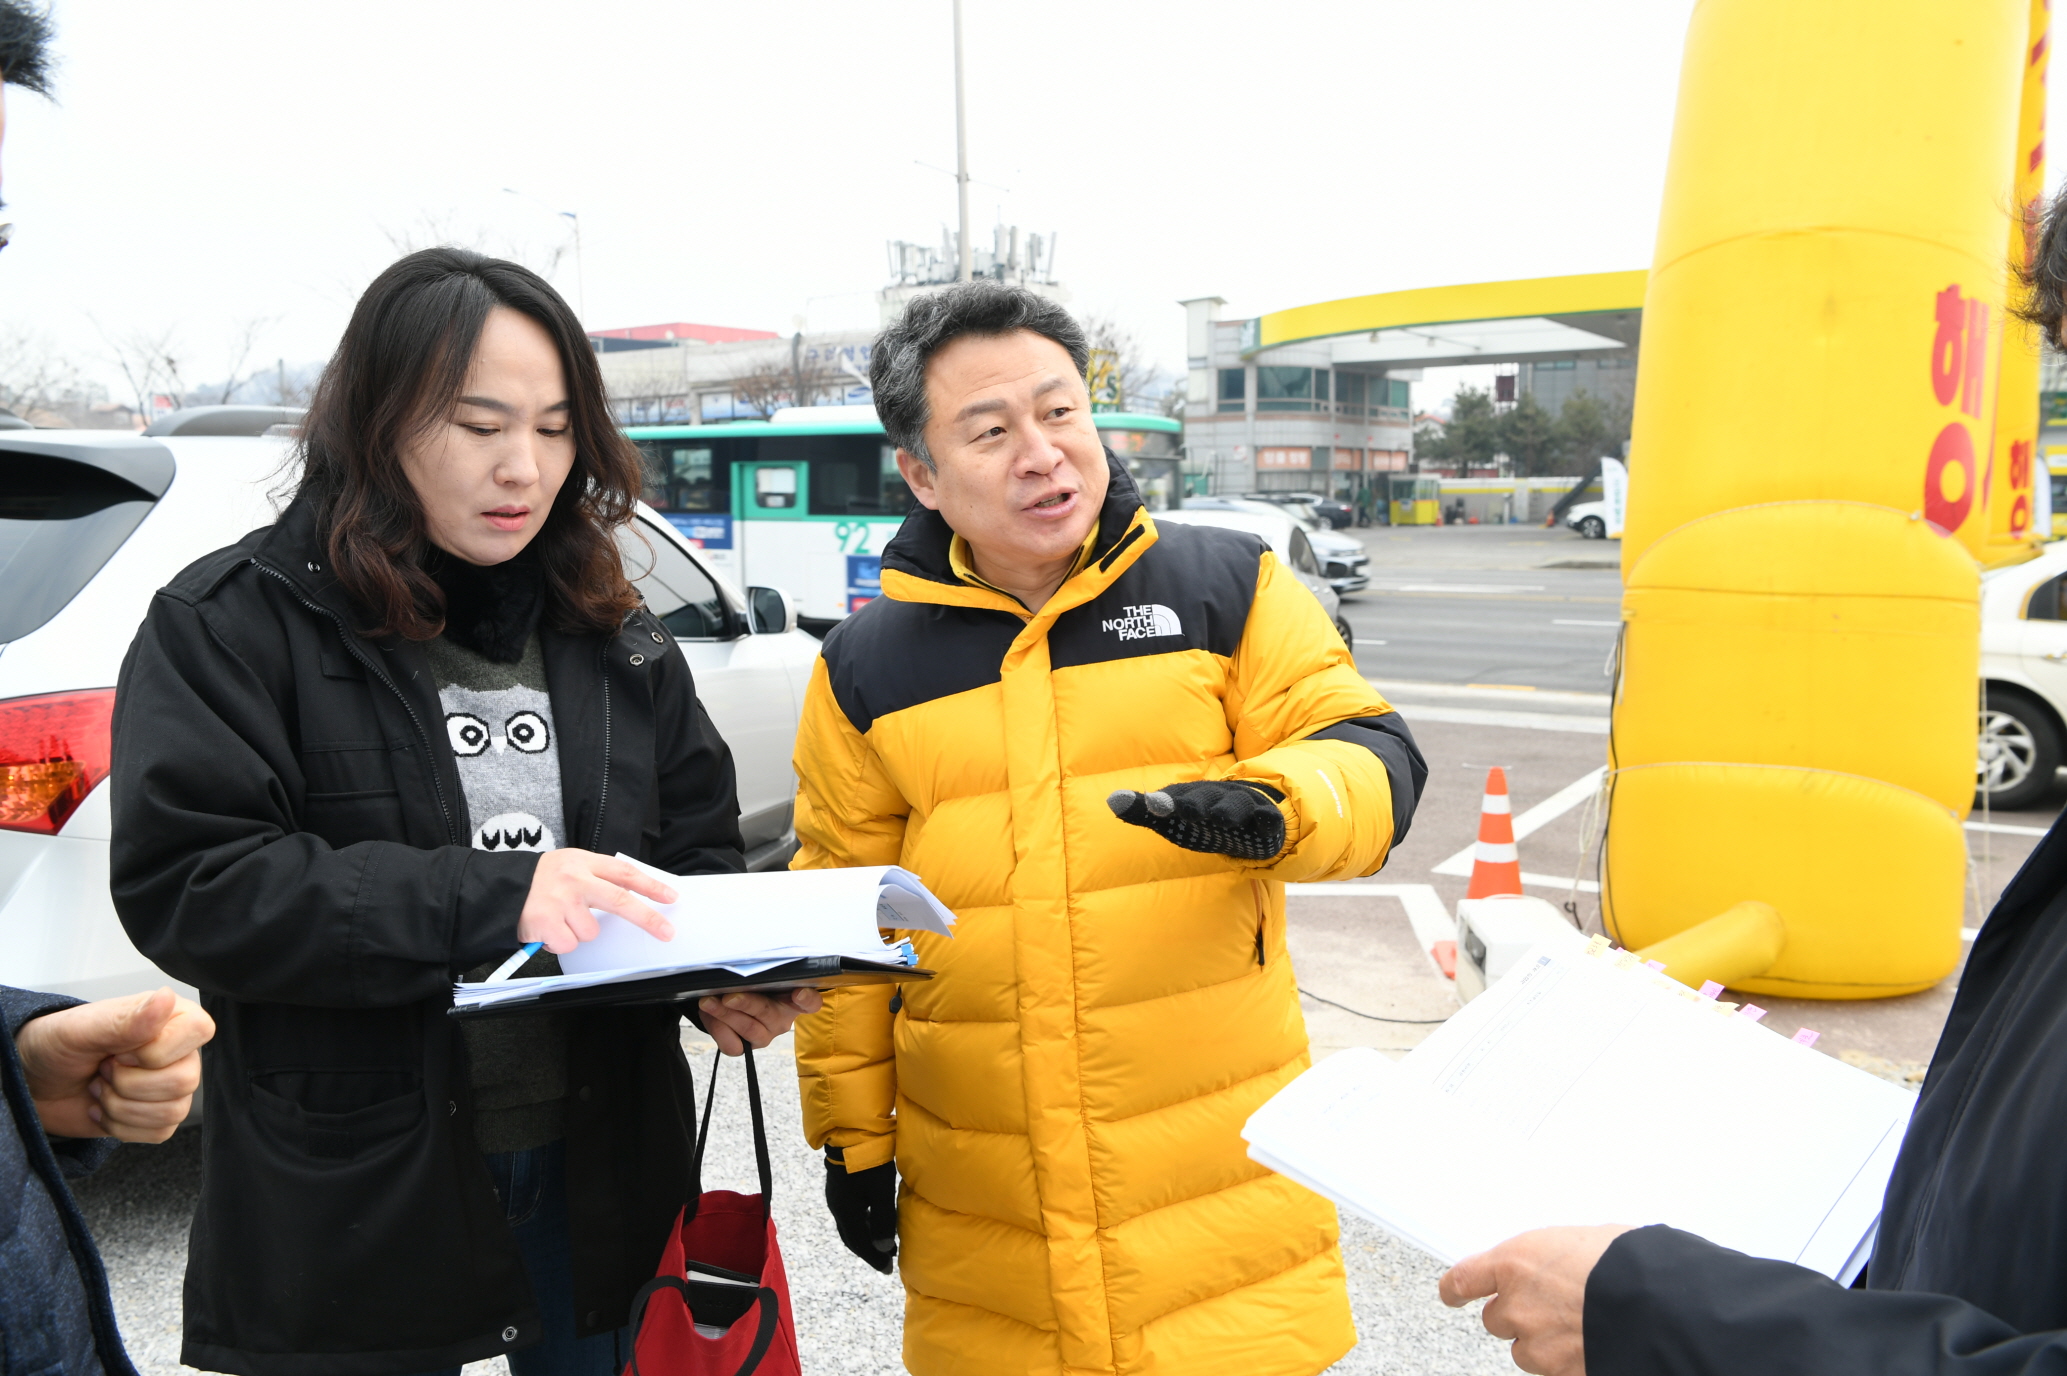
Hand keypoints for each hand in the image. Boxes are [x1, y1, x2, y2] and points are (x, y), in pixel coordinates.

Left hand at [15, 988, 214, 1142]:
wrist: (35, 1083)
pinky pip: (160, 1132)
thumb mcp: (81, 1029)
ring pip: (173, 1111)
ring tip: (100, 1088)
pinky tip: (104, 1108)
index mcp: (170, 1017)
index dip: (155, 1051)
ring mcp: (170, 1086)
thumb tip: (166, 998)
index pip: (198, 1033)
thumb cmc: (56, 1046)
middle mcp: (178, 1050)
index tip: (119, 1050)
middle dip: (129, 1084)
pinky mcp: (158, 1116)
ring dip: (121, 1107)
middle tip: (103, 1069)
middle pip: (185, 1080)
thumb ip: (126, 1020)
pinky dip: (122, 1127)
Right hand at [518, 848, 676, 953]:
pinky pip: (569, 944)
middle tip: (666, 932)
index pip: (625, 873)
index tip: (671, 897)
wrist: (500, 888)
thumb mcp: (571, 866)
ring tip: (560, 920)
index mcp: (584, 862)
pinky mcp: (546, 922)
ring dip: (578, 932)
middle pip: (619, 900)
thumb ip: (598, 877)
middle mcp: (575, 880)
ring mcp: (560, 901)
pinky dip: (560, 942)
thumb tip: (634, 897)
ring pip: (591, 931)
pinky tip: (547, 929)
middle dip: (647, 918)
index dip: (651, 886)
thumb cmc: (542, 881)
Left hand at [696, 987, 822, 1055]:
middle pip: (768, 1013)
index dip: (807, 999)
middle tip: (728, 997)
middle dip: (746, 1003)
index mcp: (792, 999)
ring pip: (747, 1028)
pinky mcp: (747, 1047)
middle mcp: (781, 1019)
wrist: (728, 1001)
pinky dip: (718, 1030)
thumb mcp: (756, 978)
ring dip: (724, 1014)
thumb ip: (755, 975)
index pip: (810, 1002)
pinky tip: (710, 1016)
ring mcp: (765, 1035)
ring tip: (708, 1002)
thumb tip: (738, 970)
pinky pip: (733, 1045)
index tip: (799, 993)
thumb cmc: (749, 985)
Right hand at [824, 1155, 896, 1273]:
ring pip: (850, 1226)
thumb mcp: (881, 1192)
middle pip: (852, 1237)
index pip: (859, 1244)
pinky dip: (862, 1223)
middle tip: (885, 1259)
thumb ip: (883, 1220)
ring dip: (866, 1236)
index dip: (874, 1258)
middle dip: (868, 1250)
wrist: (850, 1135)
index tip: (887, 1269)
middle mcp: (838, 1208)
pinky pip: (850, 1214)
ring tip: (884, 1241)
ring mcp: (836, 1198)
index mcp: (846, 1213)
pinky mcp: (839, 1188)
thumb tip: (884, 1249)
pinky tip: (874, 1219)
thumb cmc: (870, 1164)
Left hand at [1107, 779, 1287, 859]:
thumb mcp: (1175, 818)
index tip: (1146, 804)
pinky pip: (1267, 817)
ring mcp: (1241, 806)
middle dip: (1191, 803)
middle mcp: (1214, 797)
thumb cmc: (1205, 816)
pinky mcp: (1265, 819)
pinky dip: (1267, 818)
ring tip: (1220, 816)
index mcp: (1191, 797)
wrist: (1253, 808)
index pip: (1173, 797)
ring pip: (1235, 804)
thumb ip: (1144, 811)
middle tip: (1178, 808)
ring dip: (1227, 809)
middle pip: (1203, 797)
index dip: (1159, 802)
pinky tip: (1265, 822)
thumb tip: (1111, 800)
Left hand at [1440, 1225, 1632, 1375]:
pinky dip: (1566, 1362)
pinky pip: (1552, 1370)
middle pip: (1496, 1319)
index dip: (1455, 1290)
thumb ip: (1554, 1257)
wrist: (1659, 1306)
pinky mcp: (1558, 1373)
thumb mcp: (1583, 1240)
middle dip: (1518, 1315)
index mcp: (1515, 1262)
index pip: (1463, 1279)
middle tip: (1552, 1307)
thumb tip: (1559, 1263)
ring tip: (1579, 1326)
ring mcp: (1537, 1345)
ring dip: (1542, 1342)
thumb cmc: (1628, 1263)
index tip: (1452, 1293)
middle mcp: (1517, 1305)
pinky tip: (1590, 1344)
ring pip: (1524, 1350)